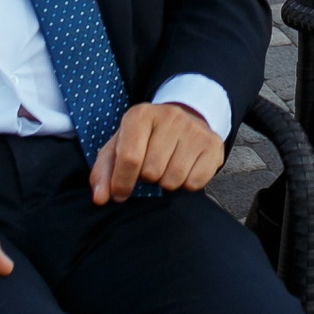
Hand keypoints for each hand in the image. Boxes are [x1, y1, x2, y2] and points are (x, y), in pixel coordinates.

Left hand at [91, 101, 225, 202]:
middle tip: (150, 167)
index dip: (121, 182)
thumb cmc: (145, 139)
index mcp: (141, 114)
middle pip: (151, 172)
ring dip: (165, 182)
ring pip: (172, 180)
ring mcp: (194, 130)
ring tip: (166, 167)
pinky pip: (194, 183)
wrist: (184, 120)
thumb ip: (103, 172)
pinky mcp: (213, 145)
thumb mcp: (119, 147)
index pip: (129, 157)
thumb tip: (100, 198)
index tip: (119, 194)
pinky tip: (184, 168)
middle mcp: (170, 117)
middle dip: (147, 178)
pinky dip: (186, 184)